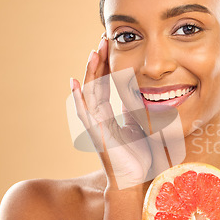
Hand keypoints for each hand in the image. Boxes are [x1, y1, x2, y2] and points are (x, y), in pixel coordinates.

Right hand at [70, 36, 151, 189]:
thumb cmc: (138, 156)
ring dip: (90, 72)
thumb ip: (137, 110)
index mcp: (108, 115)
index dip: (106, 65)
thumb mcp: (140, 126)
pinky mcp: (95, 134)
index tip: (111, 46)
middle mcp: (98, 117)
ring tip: (93, 52)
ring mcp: (95, 125)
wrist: (133, 179)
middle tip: (103, 40)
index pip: (105, 84)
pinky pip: (84, 112)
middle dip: (99, 61)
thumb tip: (145, 94)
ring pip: (89, 93)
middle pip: (95, 83)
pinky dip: (78, 98)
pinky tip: (74, 83)